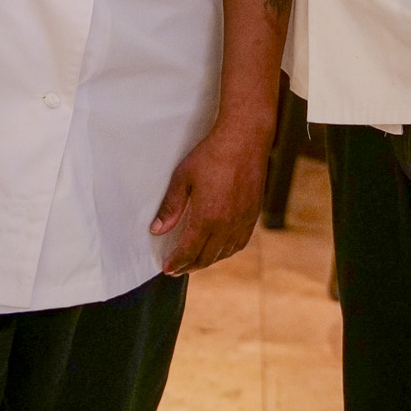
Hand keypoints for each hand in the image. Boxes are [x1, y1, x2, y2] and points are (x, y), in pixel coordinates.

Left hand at [151, 119, 272, 273]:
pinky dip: (227, 252)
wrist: (244, 140)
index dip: (177, 262)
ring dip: (208, 261)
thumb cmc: (211, 155)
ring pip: (224, 253)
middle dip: (189, 266)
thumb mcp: (183, 177)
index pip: (188, 251)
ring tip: (195, 262)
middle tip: (177, 269)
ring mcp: (242, 221)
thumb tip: (157, 229)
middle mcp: (226, 225)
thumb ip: (171, 207)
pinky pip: (239, 243)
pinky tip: (220, 250)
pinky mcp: (253, 215)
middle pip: (206, 257)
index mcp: (206, 218)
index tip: (167, 268)